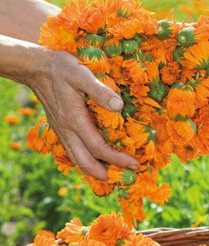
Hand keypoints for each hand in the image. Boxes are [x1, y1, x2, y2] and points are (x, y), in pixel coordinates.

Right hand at [28, 47, 138, 179]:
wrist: (37, 68)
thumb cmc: (62, 68)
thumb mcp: (81, 74)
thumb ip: (100, 91)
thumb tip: (119, 106)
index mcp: (75, 120)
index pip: (99, 148)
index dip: (117, 159)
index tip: (135, 164)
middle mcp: (67, 130)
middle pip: (85, 161)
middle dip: (105, 173)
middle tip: (125, 177)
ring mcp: (62, 130)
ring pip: (77, 158)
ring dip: (94, 170)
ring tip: (111, 175)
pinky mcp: (60, 128)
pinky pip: (73, 151)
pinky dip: (85, 160)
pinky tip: (95, 159)